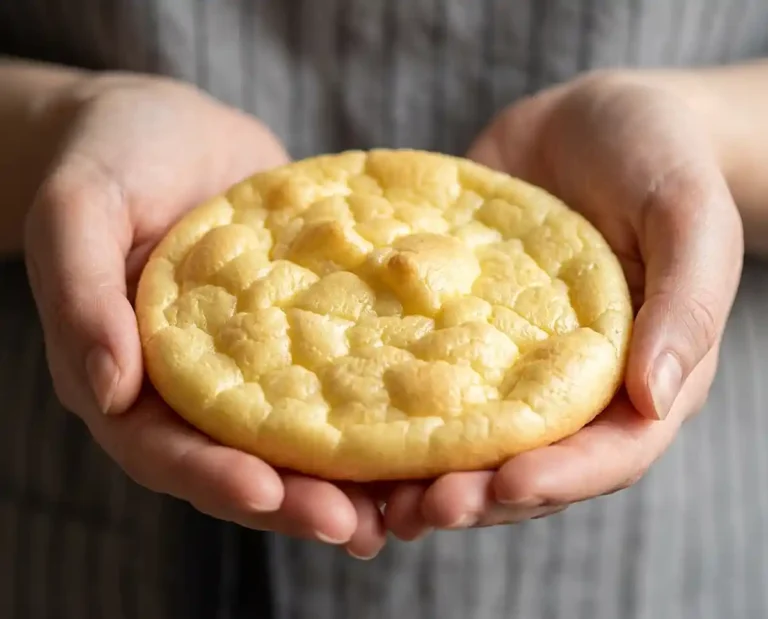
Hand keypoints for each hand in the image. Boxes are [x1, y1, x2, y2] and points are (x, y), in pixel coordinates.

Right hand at [24, 74, 385, 558]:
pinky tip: (418, 433)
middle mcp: (193, 385)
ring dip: (343, 478)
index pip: (165, 450)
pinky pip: (333, 380)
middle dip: (295, 500)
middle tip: (355, 527)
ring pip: (294, 438)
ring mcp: (250, 363)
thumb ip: (81, 294)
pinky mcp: (297, 334)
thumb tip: (109, 388)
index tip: (270, 495)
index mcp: (131, 374)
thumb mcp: (79, 208)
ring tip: (400, 507)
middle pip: (240, 462)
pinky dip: (370, 414)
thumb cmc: (115, 157)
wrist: (174, 127)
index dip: (214, 478)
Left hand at [385, 71, 742, 537]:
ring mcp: (511, 361)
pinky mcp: (464, 331)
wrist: (589, 119)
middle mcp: (572, 384)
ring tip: (376, 497)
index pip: (608, 454)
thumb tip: (655, 399)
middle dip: (479, 495)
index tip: (503, 487)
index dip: (558, 480)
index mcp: (637, 376)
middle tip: (421, 510)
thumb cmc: (657, 158)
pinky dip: (396, 411)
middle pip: (531, 464)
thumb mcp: (687, 216)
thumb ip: (685, 303)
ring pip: (473, 438)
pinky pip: (430, 377)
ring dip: (428, 473)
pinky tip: (351, 424)